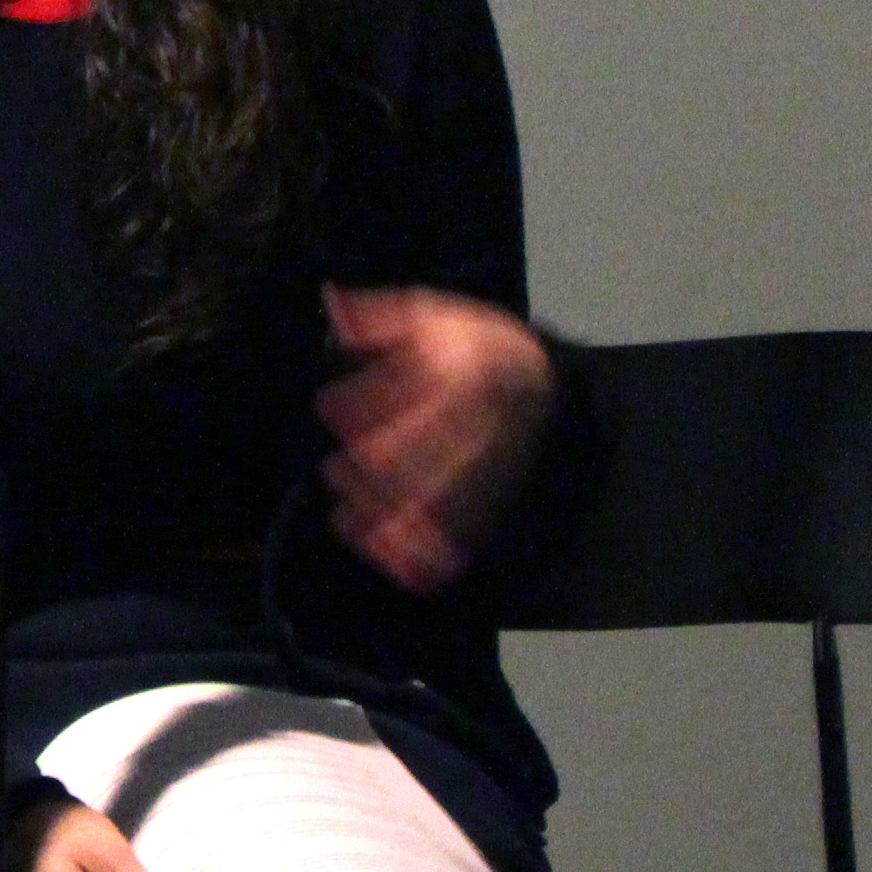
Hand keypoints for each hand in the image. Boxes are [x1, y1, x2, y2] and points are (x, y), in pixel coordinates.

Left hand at [318, 285, 556, 594]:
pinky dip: (440, 551)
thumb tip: (331, 300)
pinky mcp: (499, 493)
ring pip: (452, 496)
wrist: (543, 379)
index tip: (328, 406)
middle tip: (334, 472)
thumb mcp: (434, 315)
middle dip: (384, 464)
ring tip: (352, 528)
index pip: (424, 388)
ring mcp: (495, 460)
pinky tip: (405, 571)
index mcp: (469, 371)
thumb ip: (382, 315)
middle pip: (437, 448)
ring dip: (403, 518)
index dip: (375, 400)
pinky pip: (473, 527)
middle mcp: (484, 419)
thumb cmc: (474, 346)